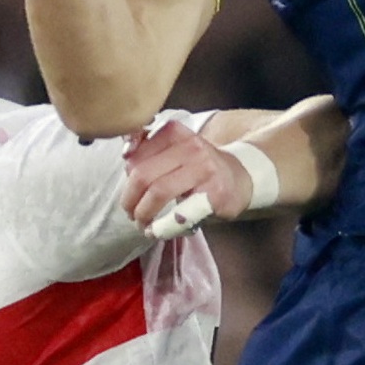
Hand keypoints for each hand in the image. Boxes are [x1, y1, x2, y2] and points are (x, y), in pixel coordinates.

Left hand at [123, 117, 252, 238]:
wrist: (239, 178)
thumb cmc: (198, 168)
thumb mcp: (174, 150)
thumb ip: (148, 150)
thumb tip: (125, 155)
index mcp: (175, 133)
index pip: (135, 156)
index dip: (126, 179)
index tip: (130, 193)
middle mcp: (190, 146)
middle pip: (143, 174)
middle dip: (130, 199)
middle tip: (130, 213)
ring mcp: (204, 168)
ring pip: (158, 192)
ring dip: (143, 213)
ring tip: (142, 223)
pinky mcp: (215, 193)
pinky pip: (180, 213)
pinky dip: (163, 227)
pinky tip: (157, 231)